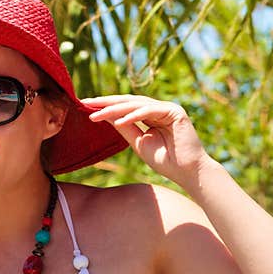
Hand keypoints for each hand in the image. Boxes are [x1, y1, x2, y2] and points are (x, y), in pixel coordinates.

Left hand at [83, 94, 212, 186]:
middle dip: (105, 102)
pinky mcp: (175, 112)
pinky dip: (133, 115)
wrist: (188, 172)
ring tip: (95, 114)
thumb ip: (125, 128)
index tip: (85, 107)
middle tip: (85, 103)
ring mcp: (168, 108)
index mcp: (151, 115)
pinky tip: (118, 121)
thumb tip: (106, 115)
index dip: (105, 106)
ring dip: (114, 109)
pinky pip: (149, 111)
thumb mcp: (138, 142)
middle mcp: (159, 108)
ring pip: (136, 104)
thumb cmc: (165, 161)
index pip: (125, 106)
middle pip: (128, 101)